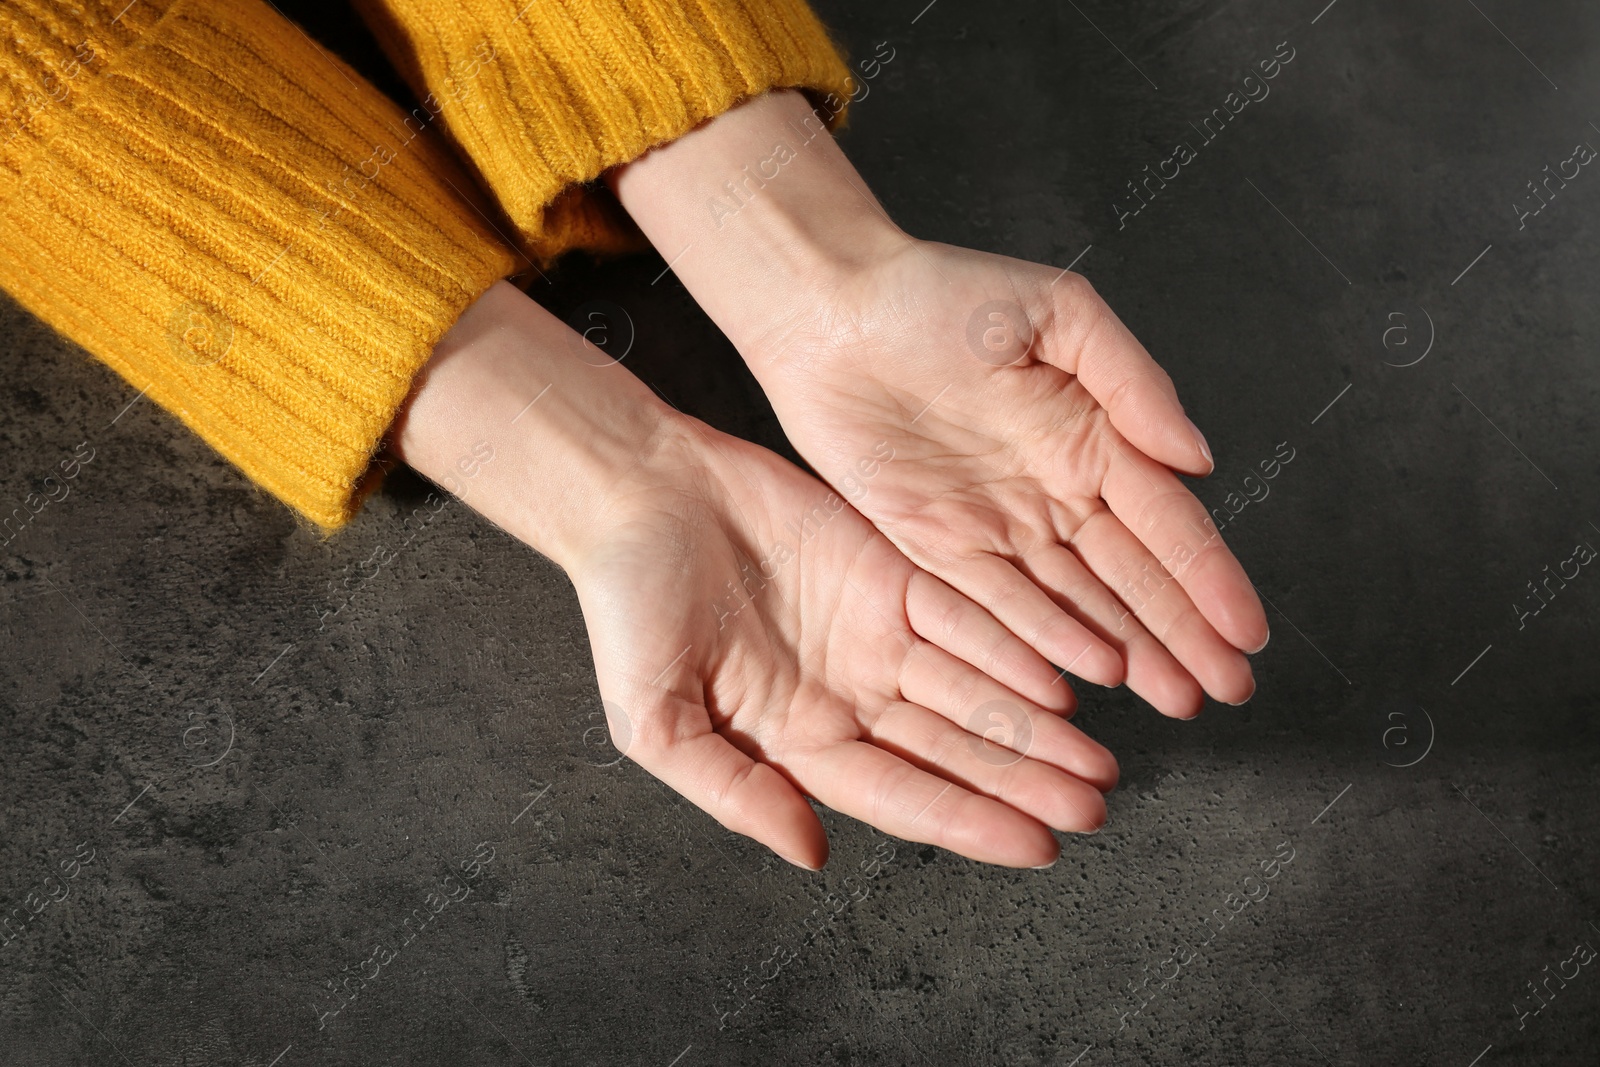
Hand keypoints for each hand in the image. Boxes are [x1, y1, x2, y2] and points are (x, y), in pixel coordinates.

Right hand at [392, 282, 1118, 868]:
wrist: (636, 493)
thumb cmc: (628, 608)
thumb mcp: (656, 724)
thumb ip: (736, 793)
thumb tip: (813, 852)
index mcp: (798, 739)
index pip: (901, 793)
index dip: (969, 821)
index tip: (1038, 846)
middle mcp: (850, 694)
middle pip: (953, 748)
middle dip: (1023, 779)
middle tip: (1095, 804)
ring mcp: (876, 632)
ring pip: (973, 686)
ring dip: (1035, 722)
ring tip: (1097, 755)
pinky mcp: (892, 570)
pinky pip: (965, 612)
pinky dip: (1013, 643)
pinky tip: (1064, 672)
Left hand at [608, 91, 1268, 717]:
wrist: (829, 311)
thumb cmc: (939, 292)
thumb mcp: (1057, 312)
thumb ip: (1132, 381)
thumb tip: (1198, 459)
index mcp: (1090, 436)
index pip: (1165, 522)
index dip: (1209, 577)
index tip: (1247, 631)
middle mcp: (1051, 492)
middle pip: (1129, 578)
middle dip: (1182, 634)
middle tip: (1227, 690)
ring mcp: (994, 525)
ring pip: (1074, 603)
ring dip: (1127, 651)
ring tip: (1175, 698)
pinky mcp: (932, 545)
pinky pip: (994, 604)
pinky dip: (1040, 640)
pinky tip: (1086, 675)